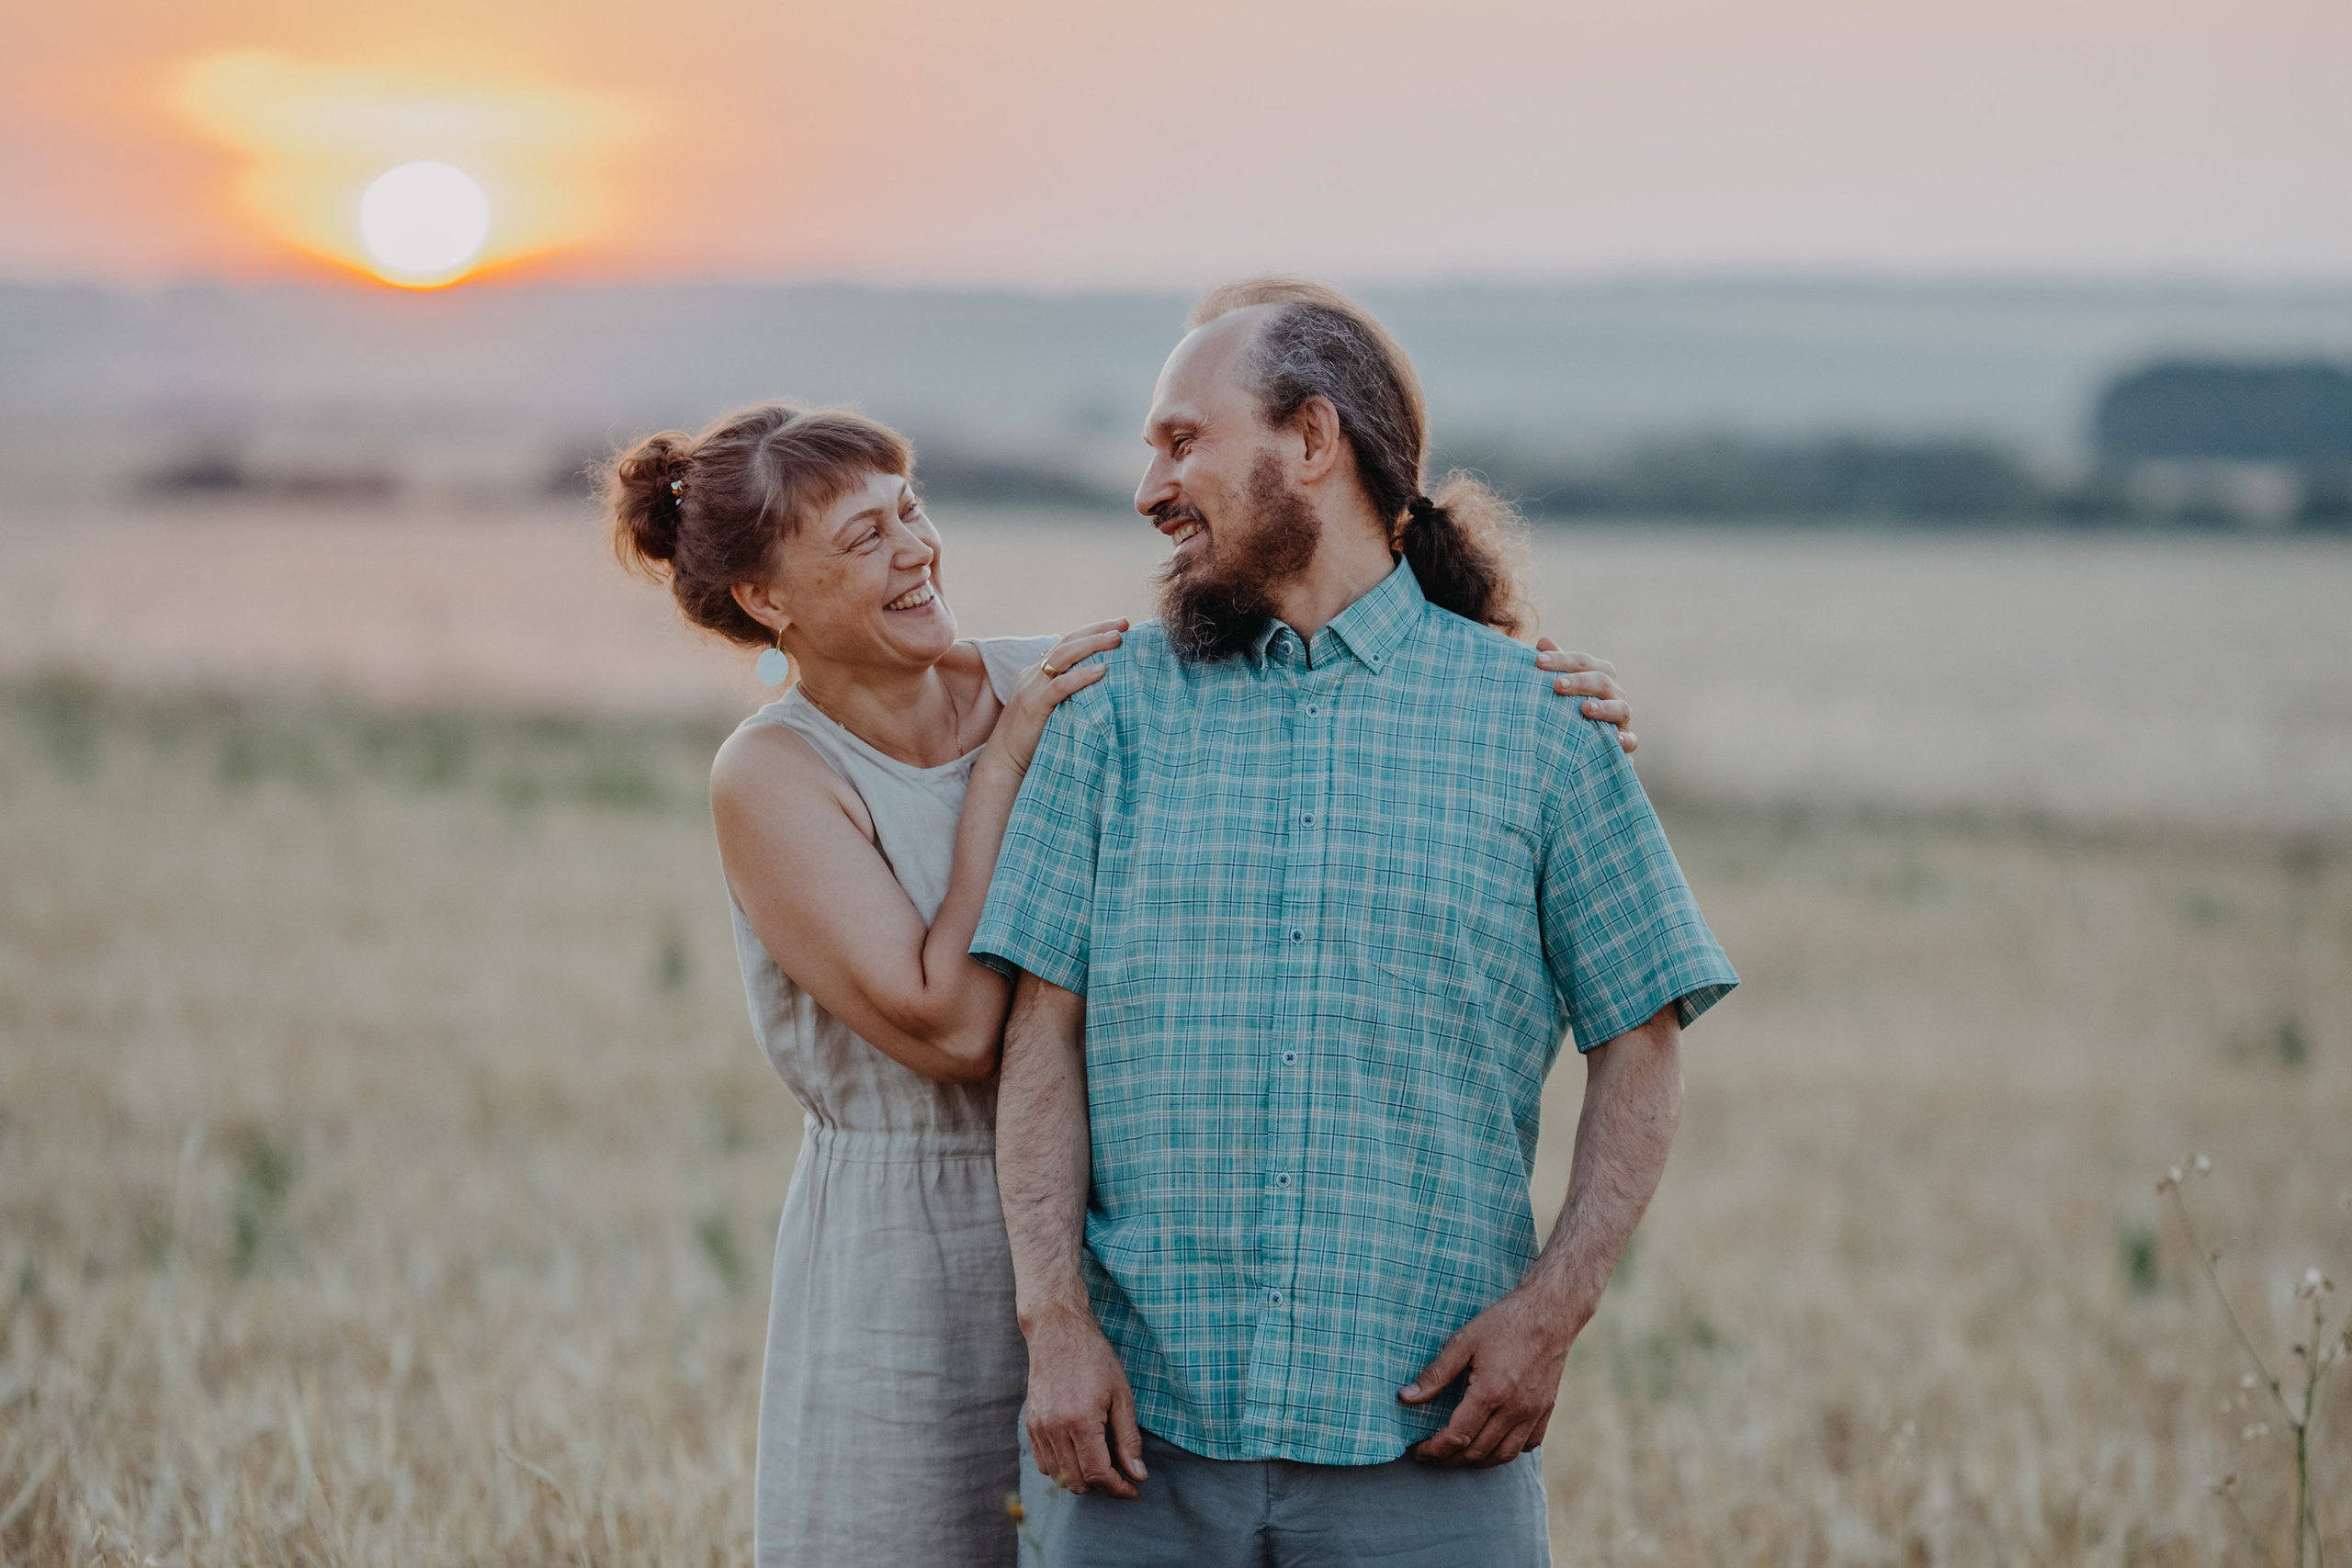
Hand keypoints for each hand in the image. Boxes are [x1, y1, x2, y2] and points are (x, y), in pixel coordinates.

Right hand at [989, 619, 1127, 774]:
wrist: (1004, 762)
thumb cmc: (1033, 740)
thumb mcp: (1052, 710)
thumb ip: (1069, 696)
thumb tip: (1101, 688)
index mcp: (1037, 673)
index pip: (1066, 644)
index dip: (1092, 632)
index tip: (1119, 626)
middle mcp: (1033, 675)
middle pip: (1067, 642)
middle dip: (1096, 630)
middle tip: (1124, 623)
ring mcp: (1032, 688)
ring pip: (1063, 656)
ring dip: (1092, 645)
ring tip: (1117, 639)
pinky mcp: (1034, 706)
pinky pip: (1059, 686)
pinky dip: (1081, 676)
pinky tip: (1101, 671)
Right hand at [1023, 1304, 1148, 1497]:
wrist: (1058, 1332)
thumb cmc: (1094, 1359)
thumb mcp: (1121, 1396)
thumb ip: (1129, 1439)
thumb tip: (1137, 1474)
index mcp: (1081, 1422)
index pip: (1098, 1475)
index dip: (1118, 1488)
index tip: (1133, 1489)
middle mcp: (1054, 1429)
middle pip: (1077, 1482)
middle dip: (1102, 1486)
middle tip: (1122, 1475)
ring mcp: (1038, 1428)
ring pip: (1059, 1477)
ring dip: (1081, 1478)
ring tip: (1101, 1461)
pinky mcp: (1030, 1425)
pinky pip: (1044, 1463)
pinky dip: (1062, 1467)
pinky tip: (1079, 1451)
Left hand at [1400, 1284, 1581, 1467]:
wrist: (1550, 1312)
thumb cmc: (1504, 1322)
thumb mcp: (1464, 1341)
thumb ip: (1435, 1374)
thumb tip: (1406, 1397)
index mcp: (1491, 1392)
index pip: (1457, 1437)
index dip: (1435, 1450)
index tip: (1418, 1451)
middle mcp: (1514, 1409)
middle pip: (1478, 1452)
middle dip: (1450, 1460)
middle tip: (1432, 1456)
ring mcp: (1534, 1412)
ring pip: (1504, 1455)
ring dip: (1477, 1462)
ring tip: (1457, 1456)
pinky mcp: (1546, 1410)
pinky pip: (1528, 1445)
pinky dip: (1508, 1451)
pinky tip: (1493, 1444)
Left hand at [1535, 638, 1634, 753]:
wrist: (1585, 741)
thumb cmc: (1568, 705)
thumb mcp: (1561, 685)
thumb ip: (1555, 666)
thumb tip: (1543, 642)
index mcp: (1598, 674)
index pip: (1582, 662)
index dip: (1562, 659)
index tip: (1538, 661)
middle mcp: (1613, 692)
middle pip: (1602, 680)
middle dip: (1580, 681)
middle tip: (1557, 685)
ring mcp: (1621, 716)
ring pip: (1620, 708)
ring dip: (1604, 707)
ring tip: (1585, 708)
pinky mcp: (1625, 741)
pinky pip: (1630, 739)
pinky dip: (1625, 739)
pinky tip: (1615, 740)